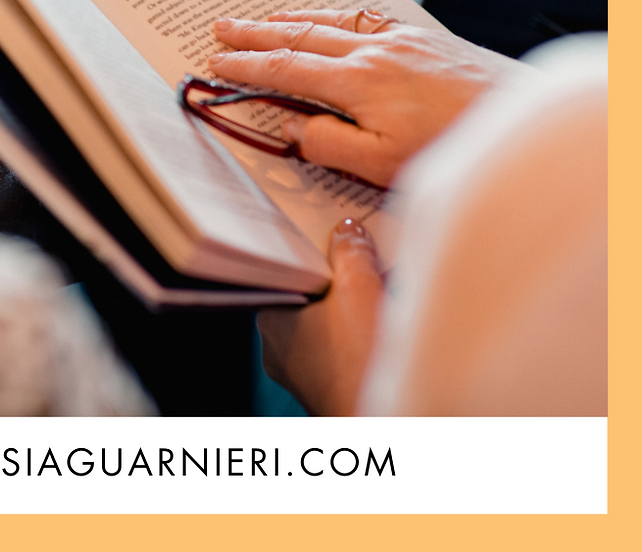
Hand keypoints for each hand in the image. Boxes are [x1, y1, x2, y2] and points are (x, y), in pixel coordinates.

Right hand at [210, 7, 521, 184]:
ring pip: (331, 21)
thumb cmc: (455, 146)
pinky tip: (330, 18)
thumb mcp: (384, 165)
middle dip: (257, 32)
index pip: (286, 70)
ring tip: (262, 18)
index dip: (248, 66)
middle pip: (301, 36)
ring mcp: (400, 38)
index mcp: (357, 81)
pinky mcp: (423, 37)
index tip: (218, 62)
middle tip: (222, 27)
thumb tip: (292, 127)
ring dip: (290, 19)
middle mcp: (373, 49)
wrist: (519, 115)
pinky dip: (333, 15)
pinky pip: (363, 16)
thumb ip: (330, 144)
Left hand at [259, 217, 383, 415]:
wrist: (381, 421)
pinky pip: (337, 348)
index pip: (282, 270)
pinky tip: (378, 320)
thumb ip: (350, 251)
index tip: (326, 230)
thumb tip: (347, 231)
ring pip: (322, 322)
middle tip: (357, 252)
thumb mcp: (358, 286)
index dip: (306, 248)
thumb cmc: (359, 359)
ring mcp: (301, 372)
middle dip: (333, 274)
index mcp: (270, 316)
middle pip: (305, 294)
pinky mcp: (325, 389)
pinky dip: (355, 331)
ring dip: (348, 304)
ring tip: (374, 283)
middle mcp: (277, 347)